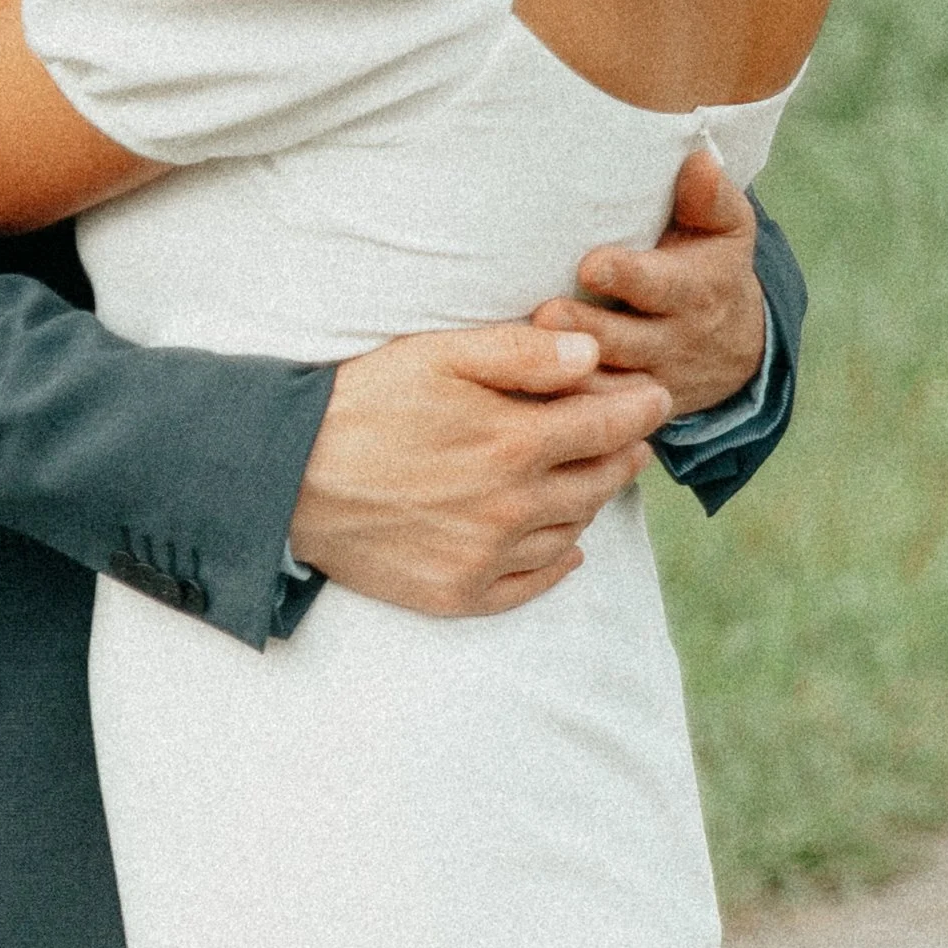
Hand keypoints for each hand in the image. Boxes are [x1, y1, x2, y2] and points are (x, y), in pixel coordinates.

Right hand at [288, 323, 672, 615]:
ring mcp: (490, 557)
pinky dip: (559, 562)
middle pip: (598, 480)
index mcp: (515, 442)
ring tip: (596, 475)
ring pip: (572, 528)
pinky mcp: (462, 592)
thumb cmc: (365, 400)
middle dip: (624, 451)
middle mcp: (514, 508)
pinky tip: (566, 545)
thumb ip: (521, 354)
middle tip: (634, 434)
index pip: (607, 424)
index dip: (640, 407)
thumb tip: (594, 355)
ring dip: (593, 499)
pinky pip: (533, 583)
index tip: (657, 395)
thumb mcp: (439, 355)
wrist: (290, 475)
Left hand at [531, 146, 767, 421]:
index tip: (591, 265)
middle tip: (544, 314)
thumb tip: (700, 159)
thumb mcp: (727, 231)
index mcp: (693, 291)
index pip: (659, 285)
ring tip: (528, 359)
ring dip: (569, 377)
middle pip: (626, 341)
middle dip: (585, 329)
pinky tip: (524, 397)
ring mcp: (651, 381)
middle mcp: (673, 339)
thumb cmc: (711, 265)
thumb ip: (711, 198)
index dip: (627, 276)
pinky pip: (600, 421)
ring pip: (610, 388)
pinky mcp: (630, 410)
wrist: (736, 348)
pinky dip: (568, 414)